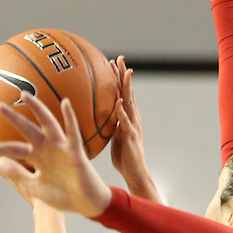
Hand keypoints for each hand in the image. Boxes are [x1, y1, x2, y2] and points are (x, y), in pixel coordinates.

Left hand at [0, 96, 111, 218]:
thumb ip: (18, 173)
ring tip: (25, 95)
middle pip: (27, 129)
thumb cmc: (62, 196)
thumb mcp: (34, 187)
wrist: (85, 204)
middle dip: (13, 118)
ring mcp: (61, 148)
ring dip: (37, 109)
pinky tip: (65, 103)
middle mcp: (46, 148)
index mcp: (36, 158)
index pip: (13, 150)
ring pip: (47, 124)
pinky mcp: (75, 152)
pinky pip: (72, 132)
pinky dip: (70, 118)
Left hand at [110, 57, 158, 198]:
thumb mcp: (114, 137)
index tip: (111, 63)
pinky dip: (123, 112)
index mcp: (127, 118)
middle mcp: (132, 118)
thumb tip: (97, 119)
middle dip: (123, 75)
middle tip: (119, 58)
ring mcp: (133, 126)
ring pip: (130, 102)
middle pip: (128, 92)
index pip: (122, 93)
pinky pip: (126, 122)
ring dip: (126, 87)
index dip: (117, 79)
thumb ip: (109, 126)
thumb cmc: (124, 158)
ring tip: (124, 72)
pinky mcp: (131, 137)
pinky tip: (119, 102)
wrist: (135, 174)